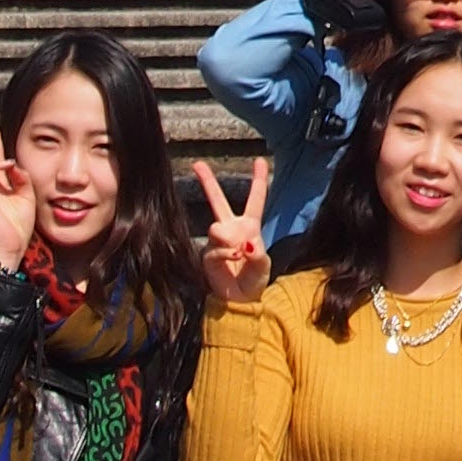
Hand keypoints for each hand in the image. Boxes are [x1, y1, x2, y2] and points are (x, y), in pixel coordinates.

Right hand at [190, 156, 273, 305]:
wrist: (241, 300)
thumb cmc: (255, 281)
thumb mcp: (264, 265)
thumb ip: (257, 253)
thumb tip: (244, 245)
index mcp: (250, 227)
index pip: (255, 199)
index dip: (258, 179)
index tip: (260, 160)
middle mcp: (232, 230)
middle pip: (218, 200)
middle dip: (207, 181)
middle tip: (197, 164)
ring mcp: (218, 242)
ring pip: (216, 227)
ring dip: (227, 239)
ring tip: (237, 253)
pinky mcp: (208, 256)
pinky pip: (214, 248)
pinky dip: (225, 254)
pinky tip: (233, 259)